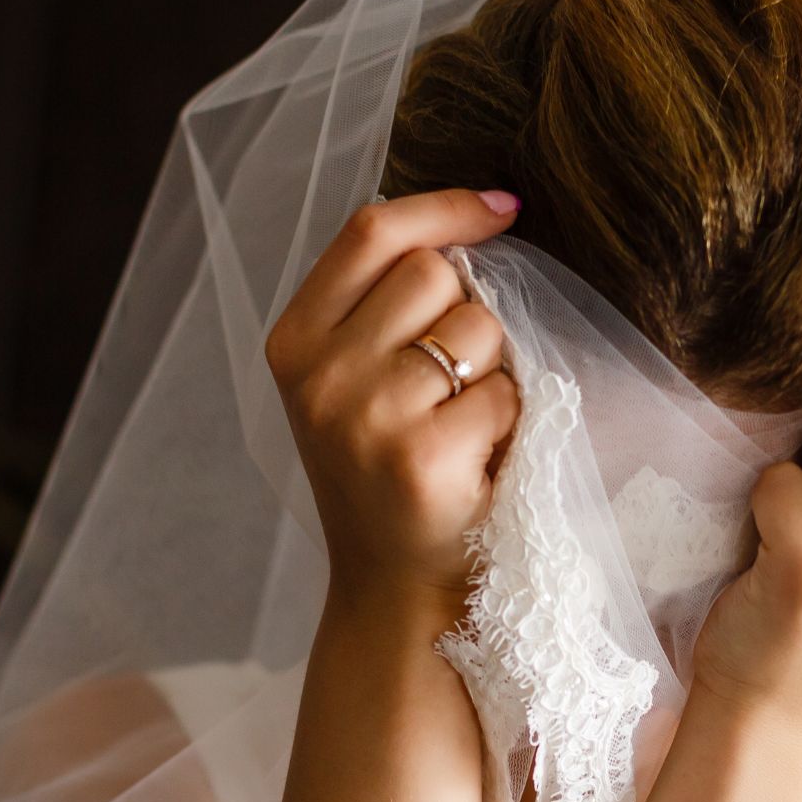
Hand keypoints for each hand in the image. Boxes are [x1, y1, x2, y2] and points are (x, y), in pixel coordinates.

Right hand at [262, 188, 523, 614]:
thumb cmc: (390, 475)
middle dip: (467, 314)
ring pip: (475, 328)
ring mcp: (365, 417)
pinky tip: (477, 462)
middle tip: (454, 383)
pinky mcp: (419, 458)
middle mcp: (318, 375)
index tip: (503, 208)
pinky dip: (507, 423)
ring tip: (462, 426)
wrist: (398, 594)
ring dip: (492, 371)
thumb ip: (386, 307)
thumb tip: (482, 219)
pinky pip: (502, 394)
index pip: (372, 232)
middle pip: (432, 273)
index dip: (446, 207)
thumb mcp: (357, 383)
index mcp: (294, 342)